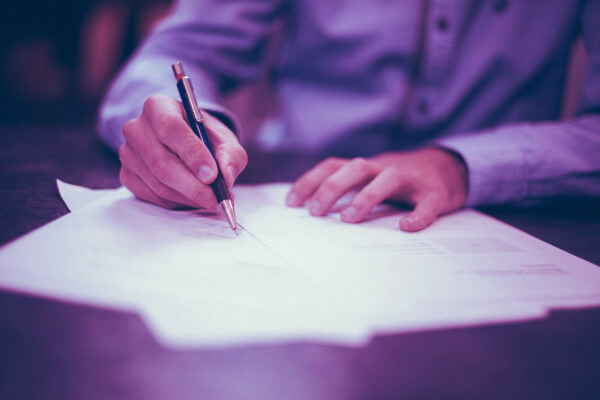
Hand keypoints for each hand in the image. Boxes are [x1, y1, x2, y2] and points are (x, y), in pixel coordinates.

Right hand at [118, 94, 247, 208]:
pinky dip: (177, 202)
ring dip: (189, 197)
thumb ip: (230, 155)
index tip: (212, 175)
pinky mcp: (127, 175)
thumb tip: (226, 177)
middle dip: (194, 186)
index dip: (192, 154)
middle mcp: (136, 128)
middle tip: (217, 200)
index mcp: (158, 107)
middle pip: (162, 163)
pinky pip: (153, 196)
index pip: (171, 129)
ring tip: (211, 200)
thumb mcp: (224, 140)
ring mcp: (128, 153)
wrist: (185, 144)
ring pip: (159, 184)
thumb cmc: (204, 138)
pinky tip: (193, 198)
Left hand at [286, 148, 468, 231]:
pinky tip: (406, 227)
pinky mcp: (435, 194)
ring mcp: (410, 180)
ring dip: (366, 197)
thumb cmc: (400, 179)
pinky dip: (418, 215)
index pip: (333, 166)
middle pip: (355, 168)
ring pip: (387, 180)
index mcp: (366, 167)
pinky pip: (426, 203)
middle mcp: (384, 168)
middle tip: (315, 212)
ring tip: (349, 219)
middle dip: (332, 188)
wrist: (449, 167)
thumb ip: (348, 189)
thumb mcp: (371, 178)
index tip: (291, 203)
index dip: (310, 181)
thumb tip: (313, 212)